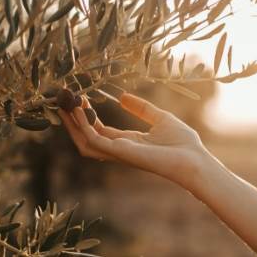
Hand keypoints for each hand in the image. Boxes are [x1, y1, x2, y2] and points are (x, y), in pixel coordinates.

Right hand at [58, 92, 208, 188]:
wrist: (193, 160)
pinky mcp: (120, 152)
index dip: (87, 115)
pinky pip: (94, 140)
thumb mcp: (160, 118)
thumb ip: (141, 108)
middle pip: (86, 137)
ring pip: (84, 141)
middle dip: (72, 121)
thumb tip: (121, 97)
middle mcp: (119, 149)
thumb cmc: (183, 143)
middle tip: (63, 101)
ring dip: (72, 124)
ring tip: (64, 104)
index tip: (80, 98)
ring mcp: (118, 153)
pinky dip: (84, 126)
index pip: (99, 130)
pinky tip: (80, 110)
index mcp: (128, 142)